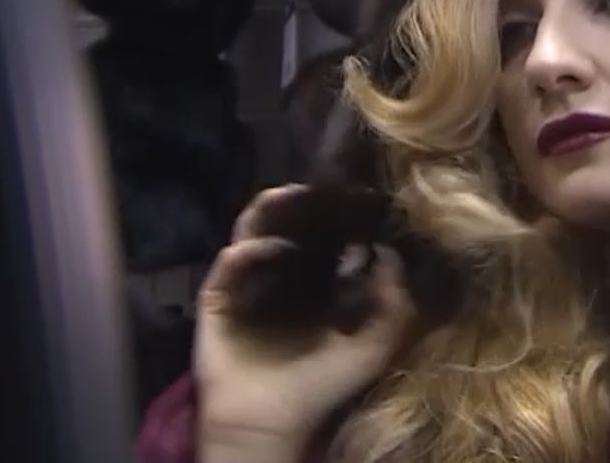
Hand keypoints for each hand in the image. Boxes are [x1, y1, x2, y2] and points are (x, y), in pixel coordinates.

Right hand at [193, 185, 416, 458]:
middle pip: (283, 227)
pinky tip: (269, 246)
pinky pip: (228, 263)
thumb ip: (393, 304)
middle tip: (315, 187)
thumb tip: (390, 252)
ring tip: (288, 194)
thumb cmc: (320, 387)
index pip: (320, 240)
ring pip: (251, 233)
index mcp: (312, 289)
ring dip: (268, 211)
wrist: (270, 422)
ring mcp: (244, 286)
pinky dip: (248, 250)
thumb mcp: (373, 347)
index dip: (333, 218)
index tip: (351, 197)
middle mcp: (277, 281)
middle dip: (297, 205)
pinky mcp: (216, 298)